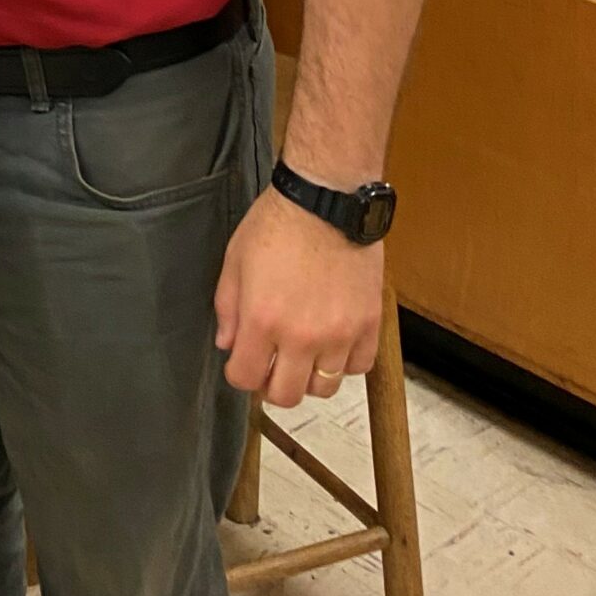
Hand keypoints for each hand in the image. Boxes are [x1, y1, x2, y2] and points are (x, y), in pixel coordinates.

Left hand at [214, 185, 383, 406]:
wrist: (326, 200)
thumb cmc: (277, 223)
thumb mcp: (235, 259)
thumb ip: (227, 307)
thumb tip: (227, 343)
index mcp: (262, 320)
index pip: (245, 378)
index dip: (240, 373)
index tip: (243, 361)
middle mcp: (301, 337)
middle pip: (286, 395)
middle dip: (272, 383)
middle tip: (272, 363)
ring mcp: (338, 334)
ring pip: (324, 388)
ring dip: (309, 375)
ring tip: (304, 352)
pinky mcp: (368, 324)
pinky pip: (358, 366)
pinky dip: (345, 361)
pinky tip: (334, 341)